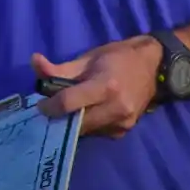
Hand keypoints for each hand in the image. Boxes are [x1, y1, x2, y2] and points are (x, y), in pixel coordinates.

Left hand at [31, 36, 160, 137]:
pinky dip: (87, 124)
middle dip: (60, 118)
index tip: (41, 105)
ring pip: (84, 131)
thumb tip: (34, 63)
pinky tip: (88, 112)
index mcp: (106, 86)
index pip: (69, 103)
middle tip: (52, 109)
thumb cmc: (118, 57)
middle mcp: (116, 109)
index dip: (50, 106)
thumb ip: (61, 68)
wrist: (154, 66)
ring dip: (72, 123)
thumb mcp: (89, 57)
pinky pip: (96, 132)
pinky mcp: (123, 132)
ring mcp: (121, 123)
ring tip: (70, 109)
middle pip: (75, 123)